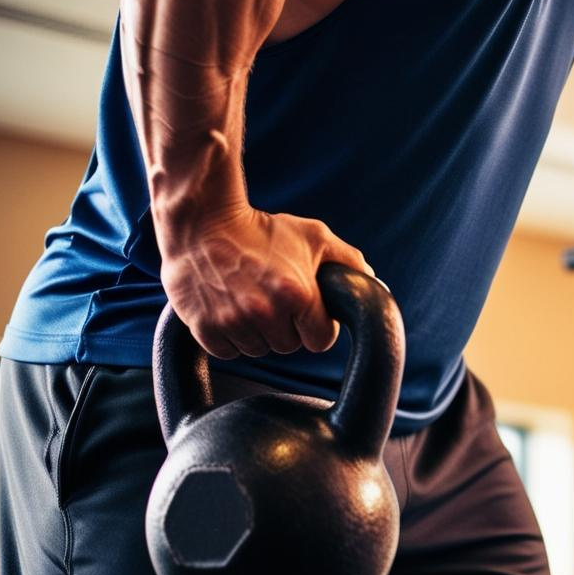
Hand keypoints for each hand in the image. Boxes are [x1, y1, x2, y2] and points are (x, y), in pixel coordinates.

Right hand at [160, 207, 373, 359]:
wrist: (201, 222)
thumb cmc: (261, 229)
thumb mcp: (314, 237)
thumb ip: (349, 262)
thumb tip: (372, 284)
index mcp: (298, 295)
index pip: (321, 340)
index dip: (318, 326)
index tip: (308, 311)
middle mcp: (265, 312)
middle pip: (289, 346)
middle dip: (287, 327)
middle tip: (275, 298)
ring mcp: (232, 322)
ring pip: (258, 350)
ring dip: (259, 333)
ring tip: (251, 300)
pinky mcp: (205, 329)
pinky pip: (229, 352)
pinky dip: (231, 337)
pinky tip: (230, 308)